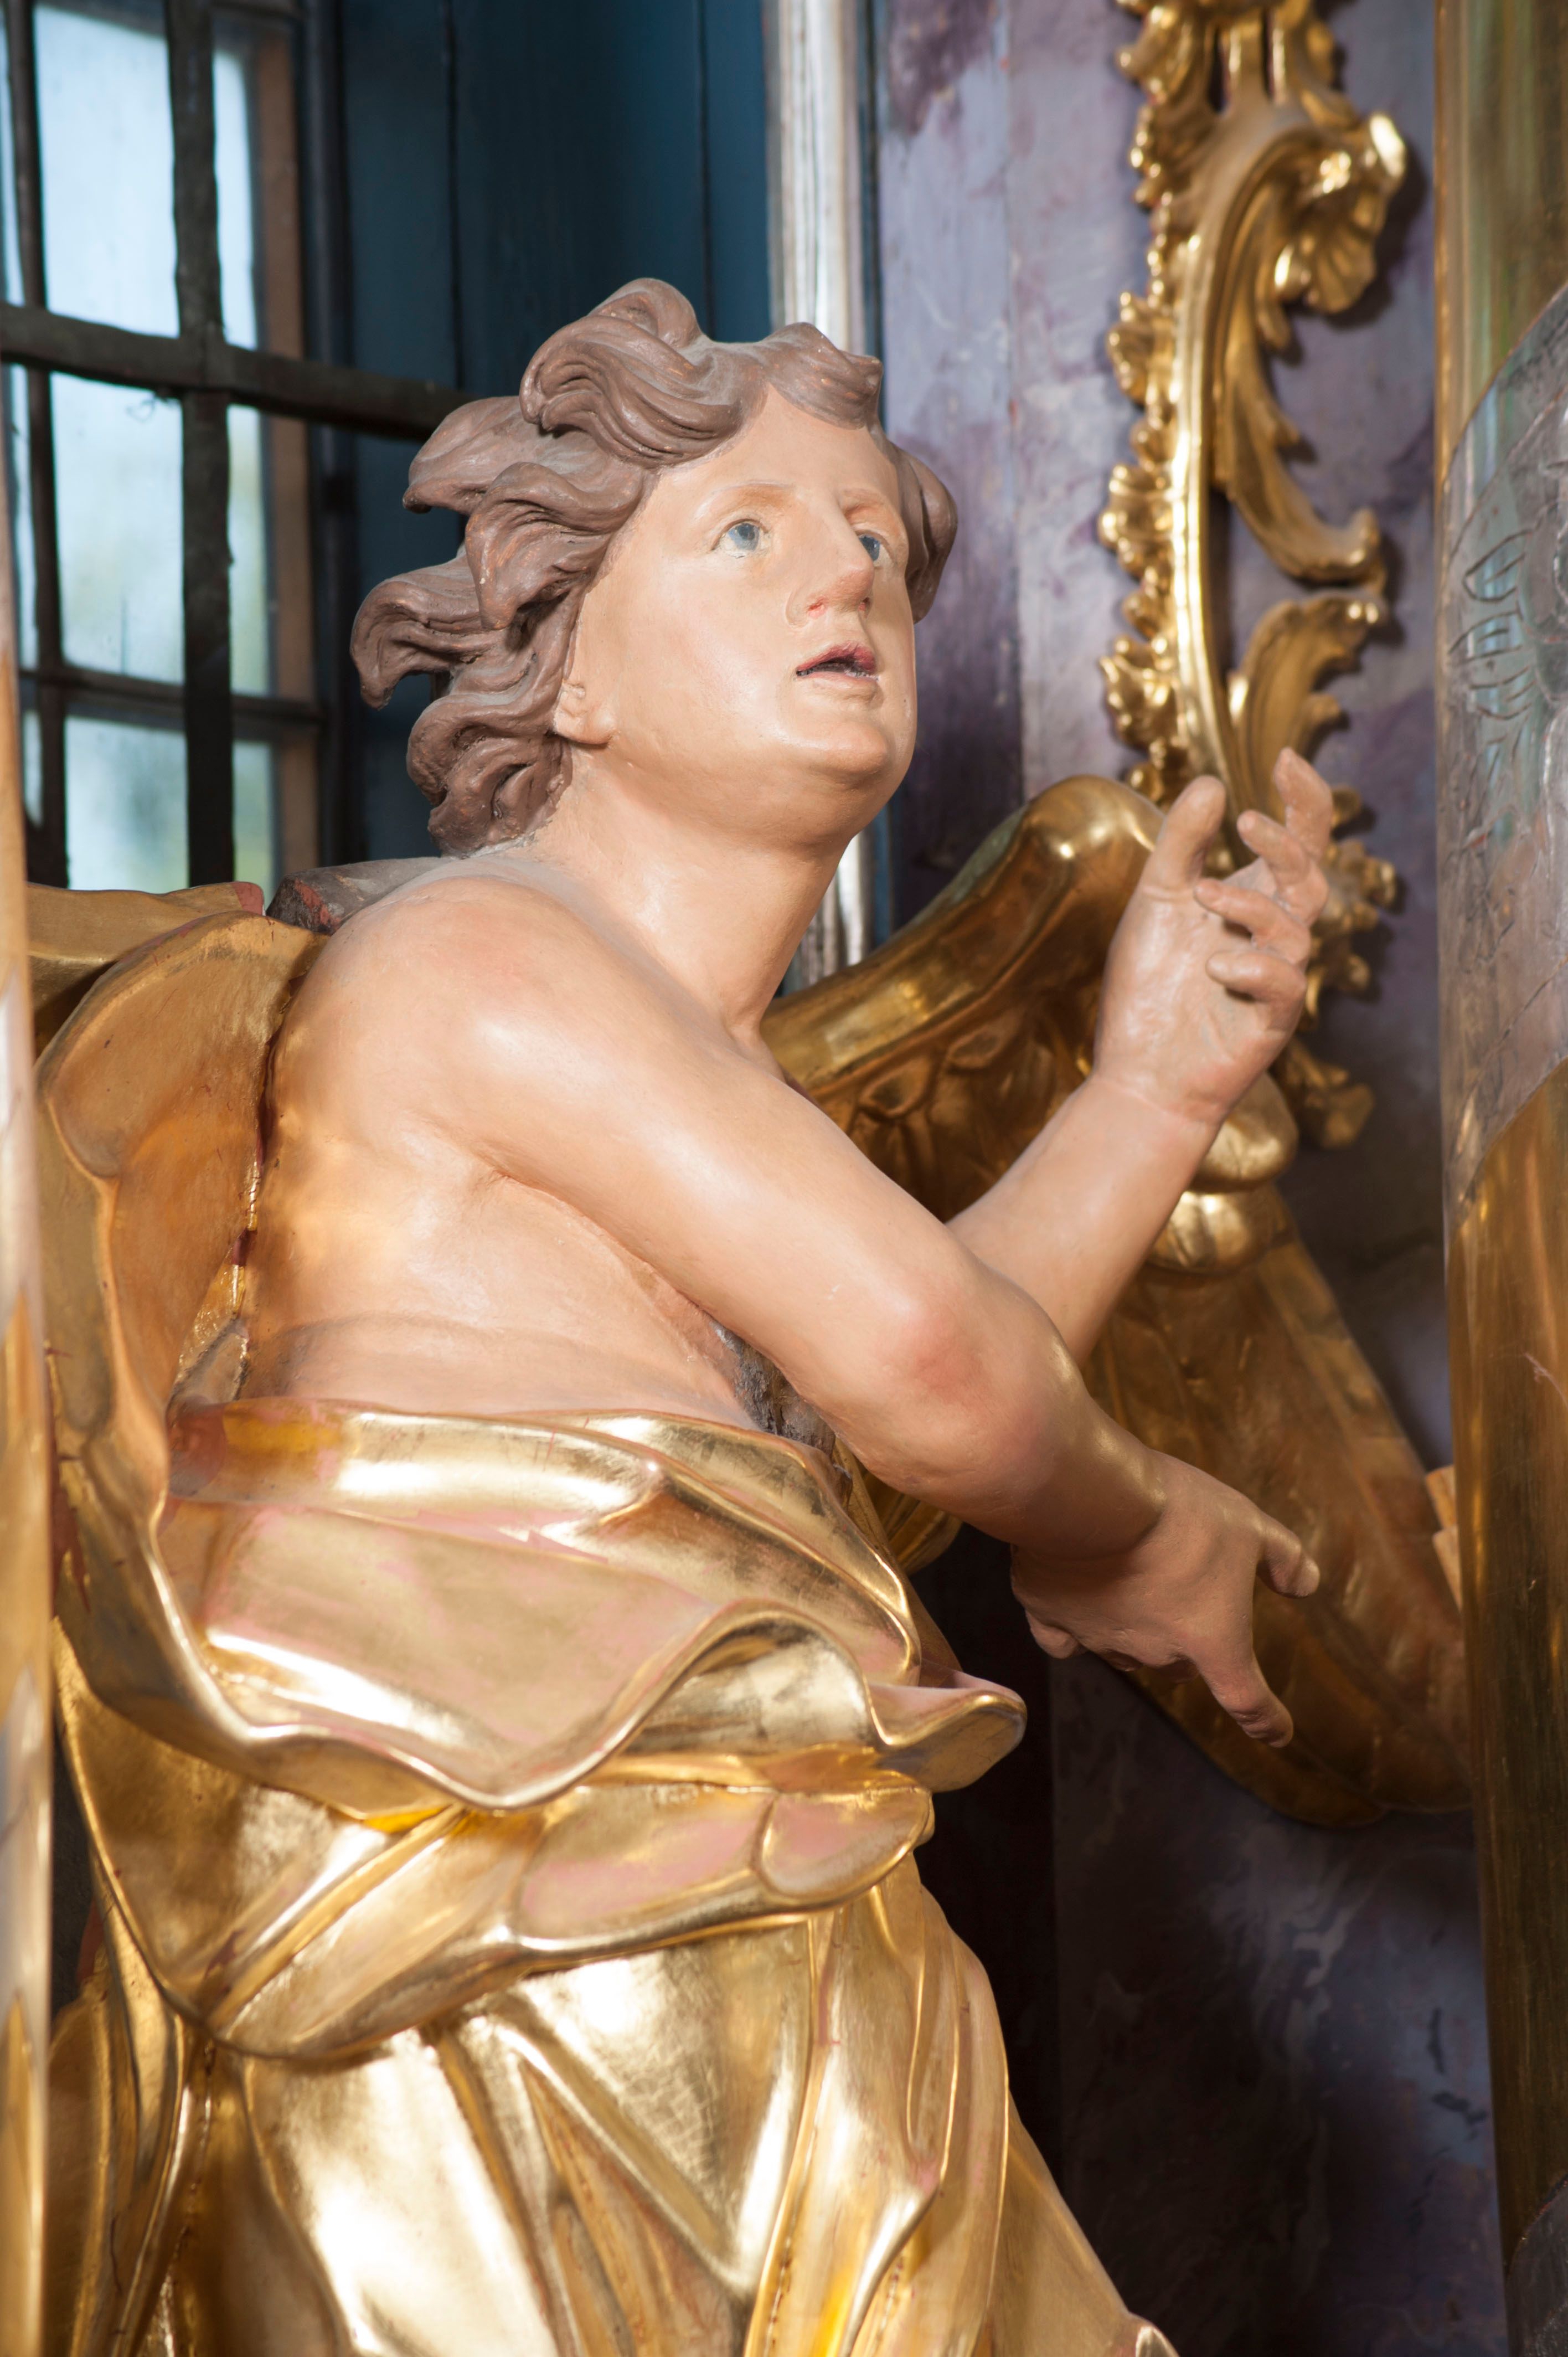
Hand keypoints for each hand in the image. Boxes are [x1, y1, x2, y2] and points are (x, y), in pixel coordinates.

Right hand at [1012, 1453, 1318, 1745]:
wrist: (1092, 1495)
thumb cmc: (1181, 1512)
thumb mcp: (1249, 1525)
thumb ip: (1284, 1559)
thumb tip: (1307, 1584)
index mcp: (1211, 1641)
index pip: (1247, 1700)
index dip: (1267, 1720)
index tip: (1279, 1734)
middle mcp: (1155, 1652)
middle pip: (1178, 1666)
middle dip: (1187, 1643)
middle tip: (1186, 1594)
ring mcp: (1098, 1638)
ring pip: (1123, 1650)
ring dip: (1135, 1628)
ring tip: (1133, 1577)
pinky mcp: (1050, 1615)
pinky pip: (1061, 1638)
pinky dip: (1070, 1630)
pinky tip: (1072, 1606)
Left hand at [1094, 748, 1332, 1135]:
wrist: (1135, 1071)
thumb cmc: (1148, 989)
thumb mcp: (1155, 902)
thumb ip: (1181, 844)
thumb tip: (1211, 781)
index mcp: (1252, 899)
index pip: (1297, 841)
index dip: (1302, 800)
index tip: (1284, 757)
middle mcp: (1273, 934)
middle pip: (1309, 876)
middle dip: (1285, 843)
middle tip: (1245, 822)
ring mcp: (1278, 978)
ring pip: (1297, 927)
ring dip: (1251, 904)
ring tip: (1204, 897)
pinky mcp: (1272, 1022)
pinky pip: (1286, 984)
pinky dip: (1255, 967)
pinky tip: (1216, 965)